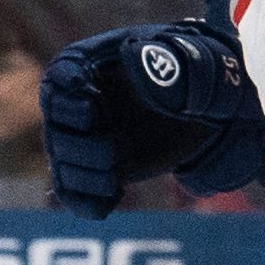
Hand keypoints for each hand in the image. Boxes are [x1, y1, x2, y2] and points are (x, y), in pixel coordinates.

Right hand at [40, 18, 264, 218]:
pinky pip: (72, 192)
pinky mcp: (97, 168)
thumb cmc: (198, 78)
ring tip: (116, 175)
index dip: (66, 94)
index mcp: (95, 65)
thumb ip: (166, 66)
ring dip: (87, 177)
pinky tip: (114, 198)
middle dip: (79, 146)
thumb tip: (134, 61)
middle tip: (114, 150)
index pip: (59, 76)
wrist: (210, 112)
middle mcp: (80, 101)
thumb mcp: (191, 67)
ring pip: (62, 164)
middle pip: (54, 127)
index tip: (91, 108)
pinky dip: (88, 203)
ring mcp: (86, 136)